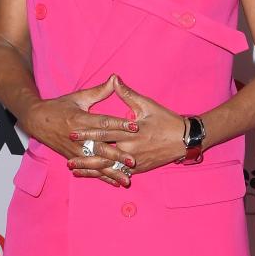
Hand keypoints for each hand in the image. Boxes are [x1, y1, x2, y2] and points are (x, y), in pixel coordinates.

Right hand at [26, 74, 139, 188]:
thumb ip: (99, 91)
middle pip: (100, 147)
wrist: (36, 121)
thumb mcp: (78, 97)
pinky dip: (102, 177)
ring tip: (127, 178)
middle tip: (133, 160)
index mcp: (80, 119)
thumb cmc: (59, 106)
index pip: (103, 123)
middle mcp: (77, 137)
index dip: (119, 125)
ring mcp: (74, 150)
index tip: (135, 127)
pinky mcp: (73, 158)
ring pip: (96, 163)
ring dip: (111, 171)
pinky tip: (115, 182)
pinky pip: (89, 170)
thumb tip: (115, 79)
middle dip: (117, 155)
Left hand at [68, 76, 187, 180]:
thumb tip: (114, 79)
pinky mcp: (139, 169)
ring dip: (92, 170)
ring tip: (75, 171)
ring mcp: (135, 162)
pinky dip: (106, 175)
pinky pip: (119, 173)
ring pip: (109, 168)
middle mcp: (131, 149)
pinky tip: (94, 176)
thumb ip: (127, 94)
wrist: (185, 139)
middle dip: (85, 158)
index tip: (72, 132)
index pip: (104, 132)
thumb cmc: (166, 120)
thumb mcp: (147, 105)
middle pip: (103, 155)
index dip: (87, 133)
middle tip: (68, 161)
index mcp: (130, 133)